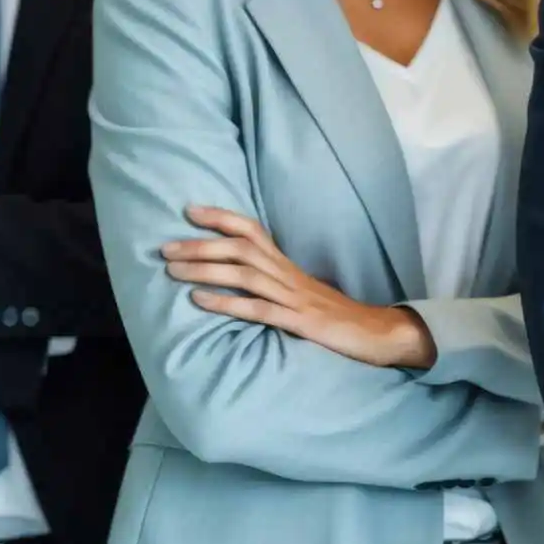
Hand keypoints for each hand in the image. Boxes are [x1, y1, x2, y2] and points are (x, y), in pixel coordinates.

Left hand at [164, 206, 433, 368]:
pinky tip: (200, 301)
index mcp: (288, 266)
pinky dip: (226, 303)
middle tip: (165, 247)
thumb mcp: (302, 292)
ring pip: (245, 274)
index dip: (220, 217)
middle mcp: (288, 275)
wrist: (378, 333)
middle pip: (242, 248)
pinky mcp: (300, 321)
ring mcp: (295, 297)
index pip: (253, 230)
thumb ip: (273, 283)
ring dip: (206, 269)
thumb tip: (239, 279)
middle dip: (201, 244)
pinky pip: (258, 309)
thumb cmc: (336, 316)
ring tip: (173, 270)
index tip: (188, 210)